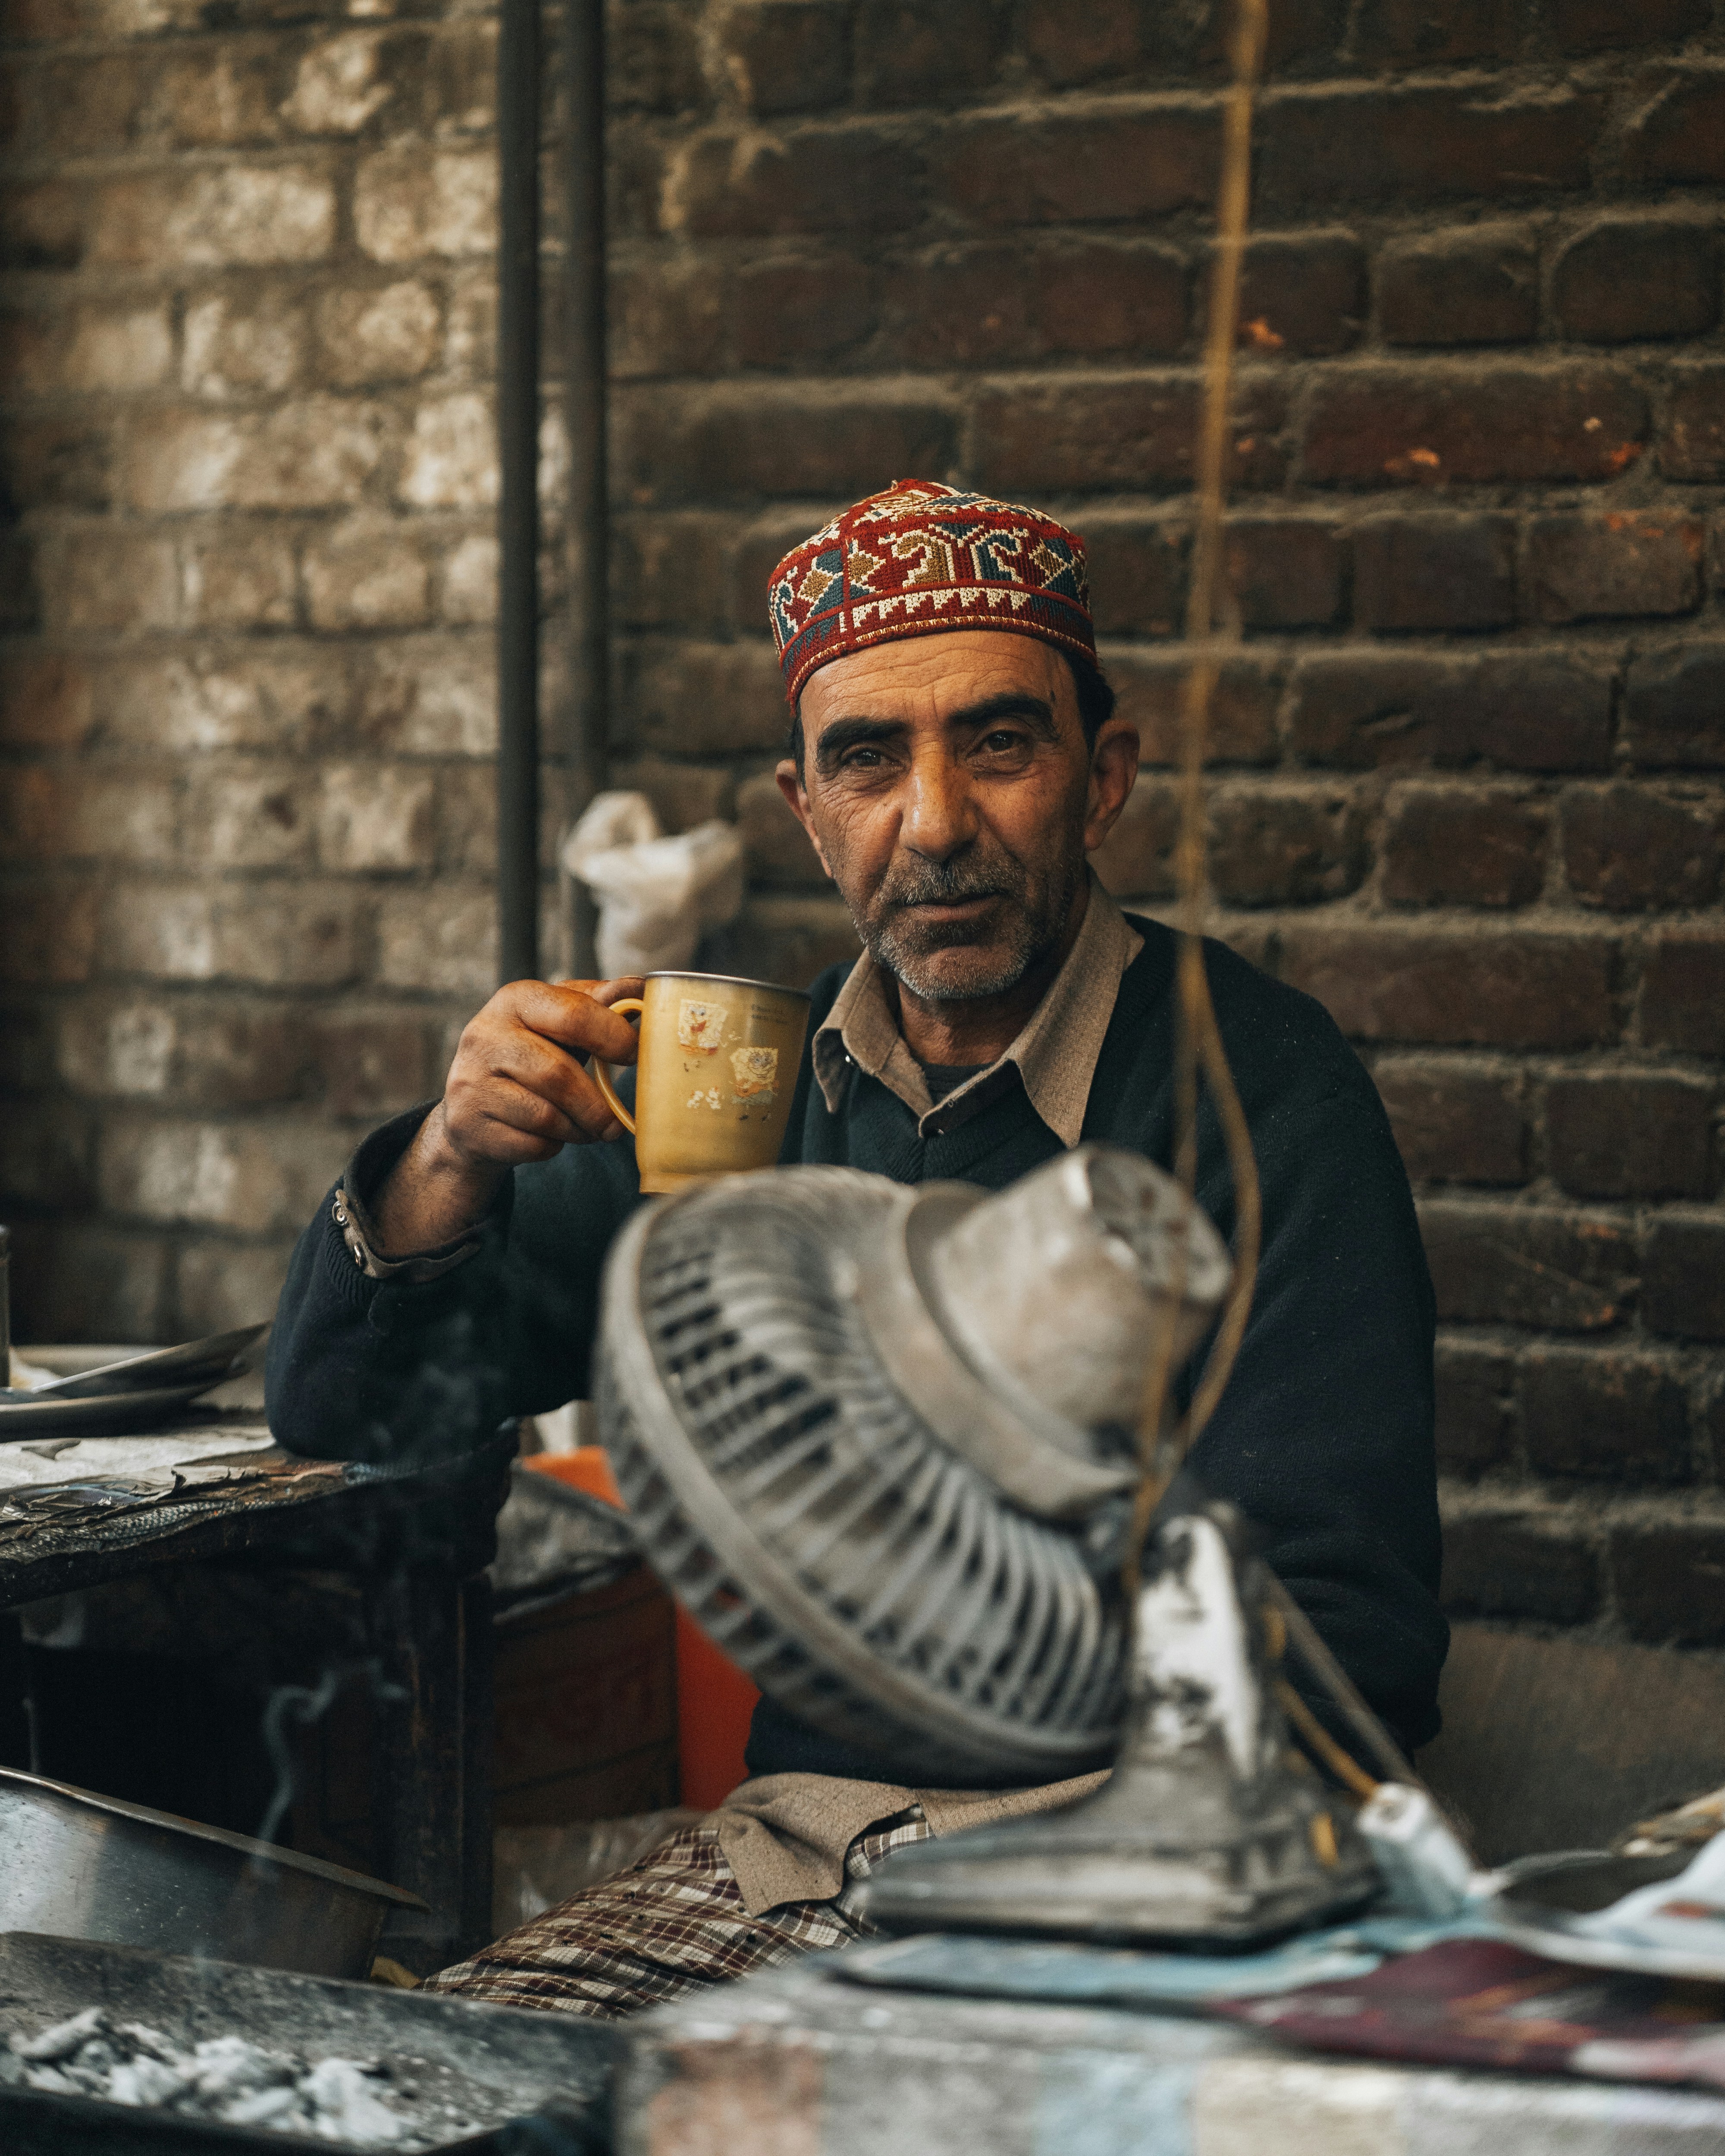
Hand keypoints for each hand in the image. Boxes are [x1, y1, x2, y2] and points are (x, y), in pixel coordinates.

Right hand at [372, 976, 643, 1251]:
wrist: (472, 1108)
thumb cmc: (532, 1055)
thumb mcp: (559, 1021)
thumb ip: (599, 1004)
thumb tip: (644, 989)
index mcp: (515, 1000)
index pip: (574, 1014)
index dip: (614, 1036)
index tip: (635, 1055)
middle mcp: (485, 1036)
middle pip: (559, 1074)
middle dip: (597, 1104)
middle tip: (618, 1121)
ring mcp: (471, 1082)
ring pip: (547, 1116)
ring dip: (579, 1128)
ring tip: (587, 1127)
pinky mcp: (470, 1125)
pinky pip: (532, 1144)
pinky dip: (553, 1146)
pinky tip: (553, 1136)